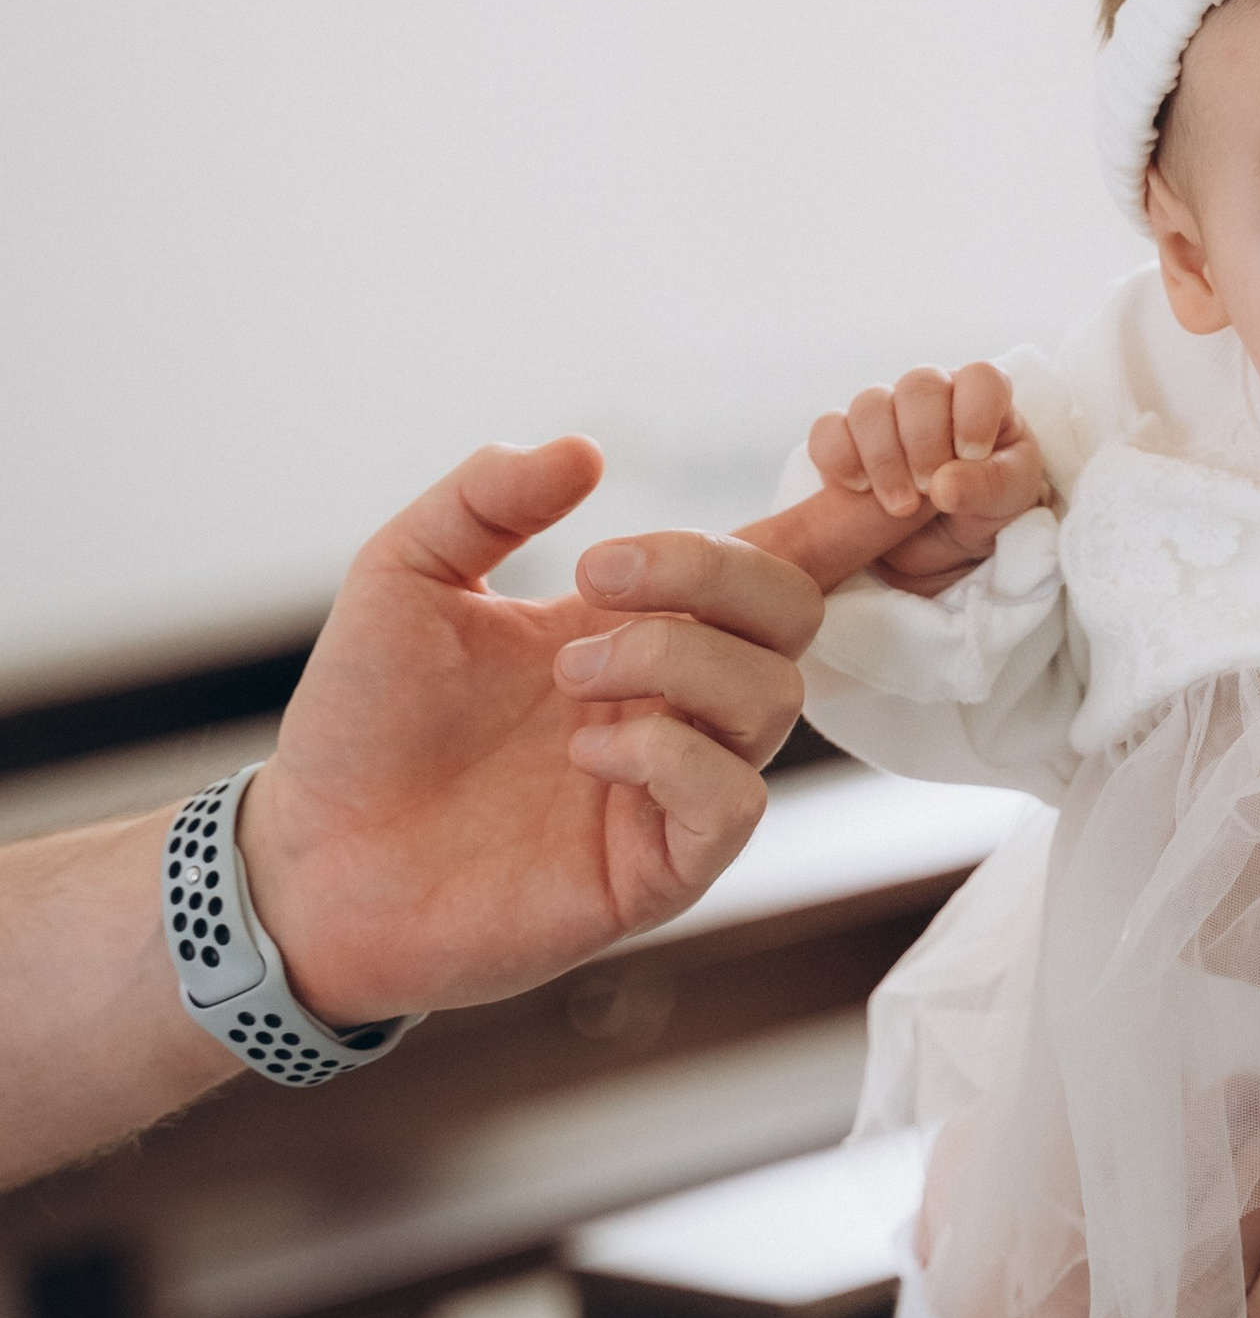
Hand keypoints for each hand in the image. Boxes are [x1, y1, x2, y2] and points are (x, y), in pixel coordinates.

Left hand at [238, 437, 820, 1026]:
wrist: (313, 859)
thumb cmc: (362, 725)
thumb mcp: (404, 576)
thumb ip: (484, 499)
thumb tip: (585, 449)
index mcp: (636, 625)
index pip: (769, 561)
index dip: (842, 518)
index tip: (889, 472)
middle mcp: (675, 701)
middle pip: (792, 611)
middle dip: (711, 571)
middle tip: (596, 573)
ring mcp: (673, 785)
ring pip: (775, 696)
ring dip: (675, 657)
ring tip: (567, 673)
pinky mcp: (661, 869)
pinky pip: (731, 799)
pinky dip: (669, 752)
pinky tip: (586, 752)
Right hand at [753, 362, 1050, 595]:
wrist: (948, 546)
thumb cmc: (989, 506)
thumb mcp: (1009, 500)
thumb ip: (988, 487)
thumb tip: (943, 486)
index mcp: (982, 399)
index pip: (979, 378)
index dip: (974, 412)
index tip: (972, 455)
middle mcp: (933, 397)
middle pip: (918, 386)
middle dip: (924, 441)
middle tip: (930, 488)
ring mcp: (886, 415)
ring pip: (870, 406)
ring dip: (883, 457)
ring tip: (901, 505)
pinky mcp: (847, 444)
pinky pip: (827, 432)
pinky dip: (838, 459)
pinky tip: (860, 489)